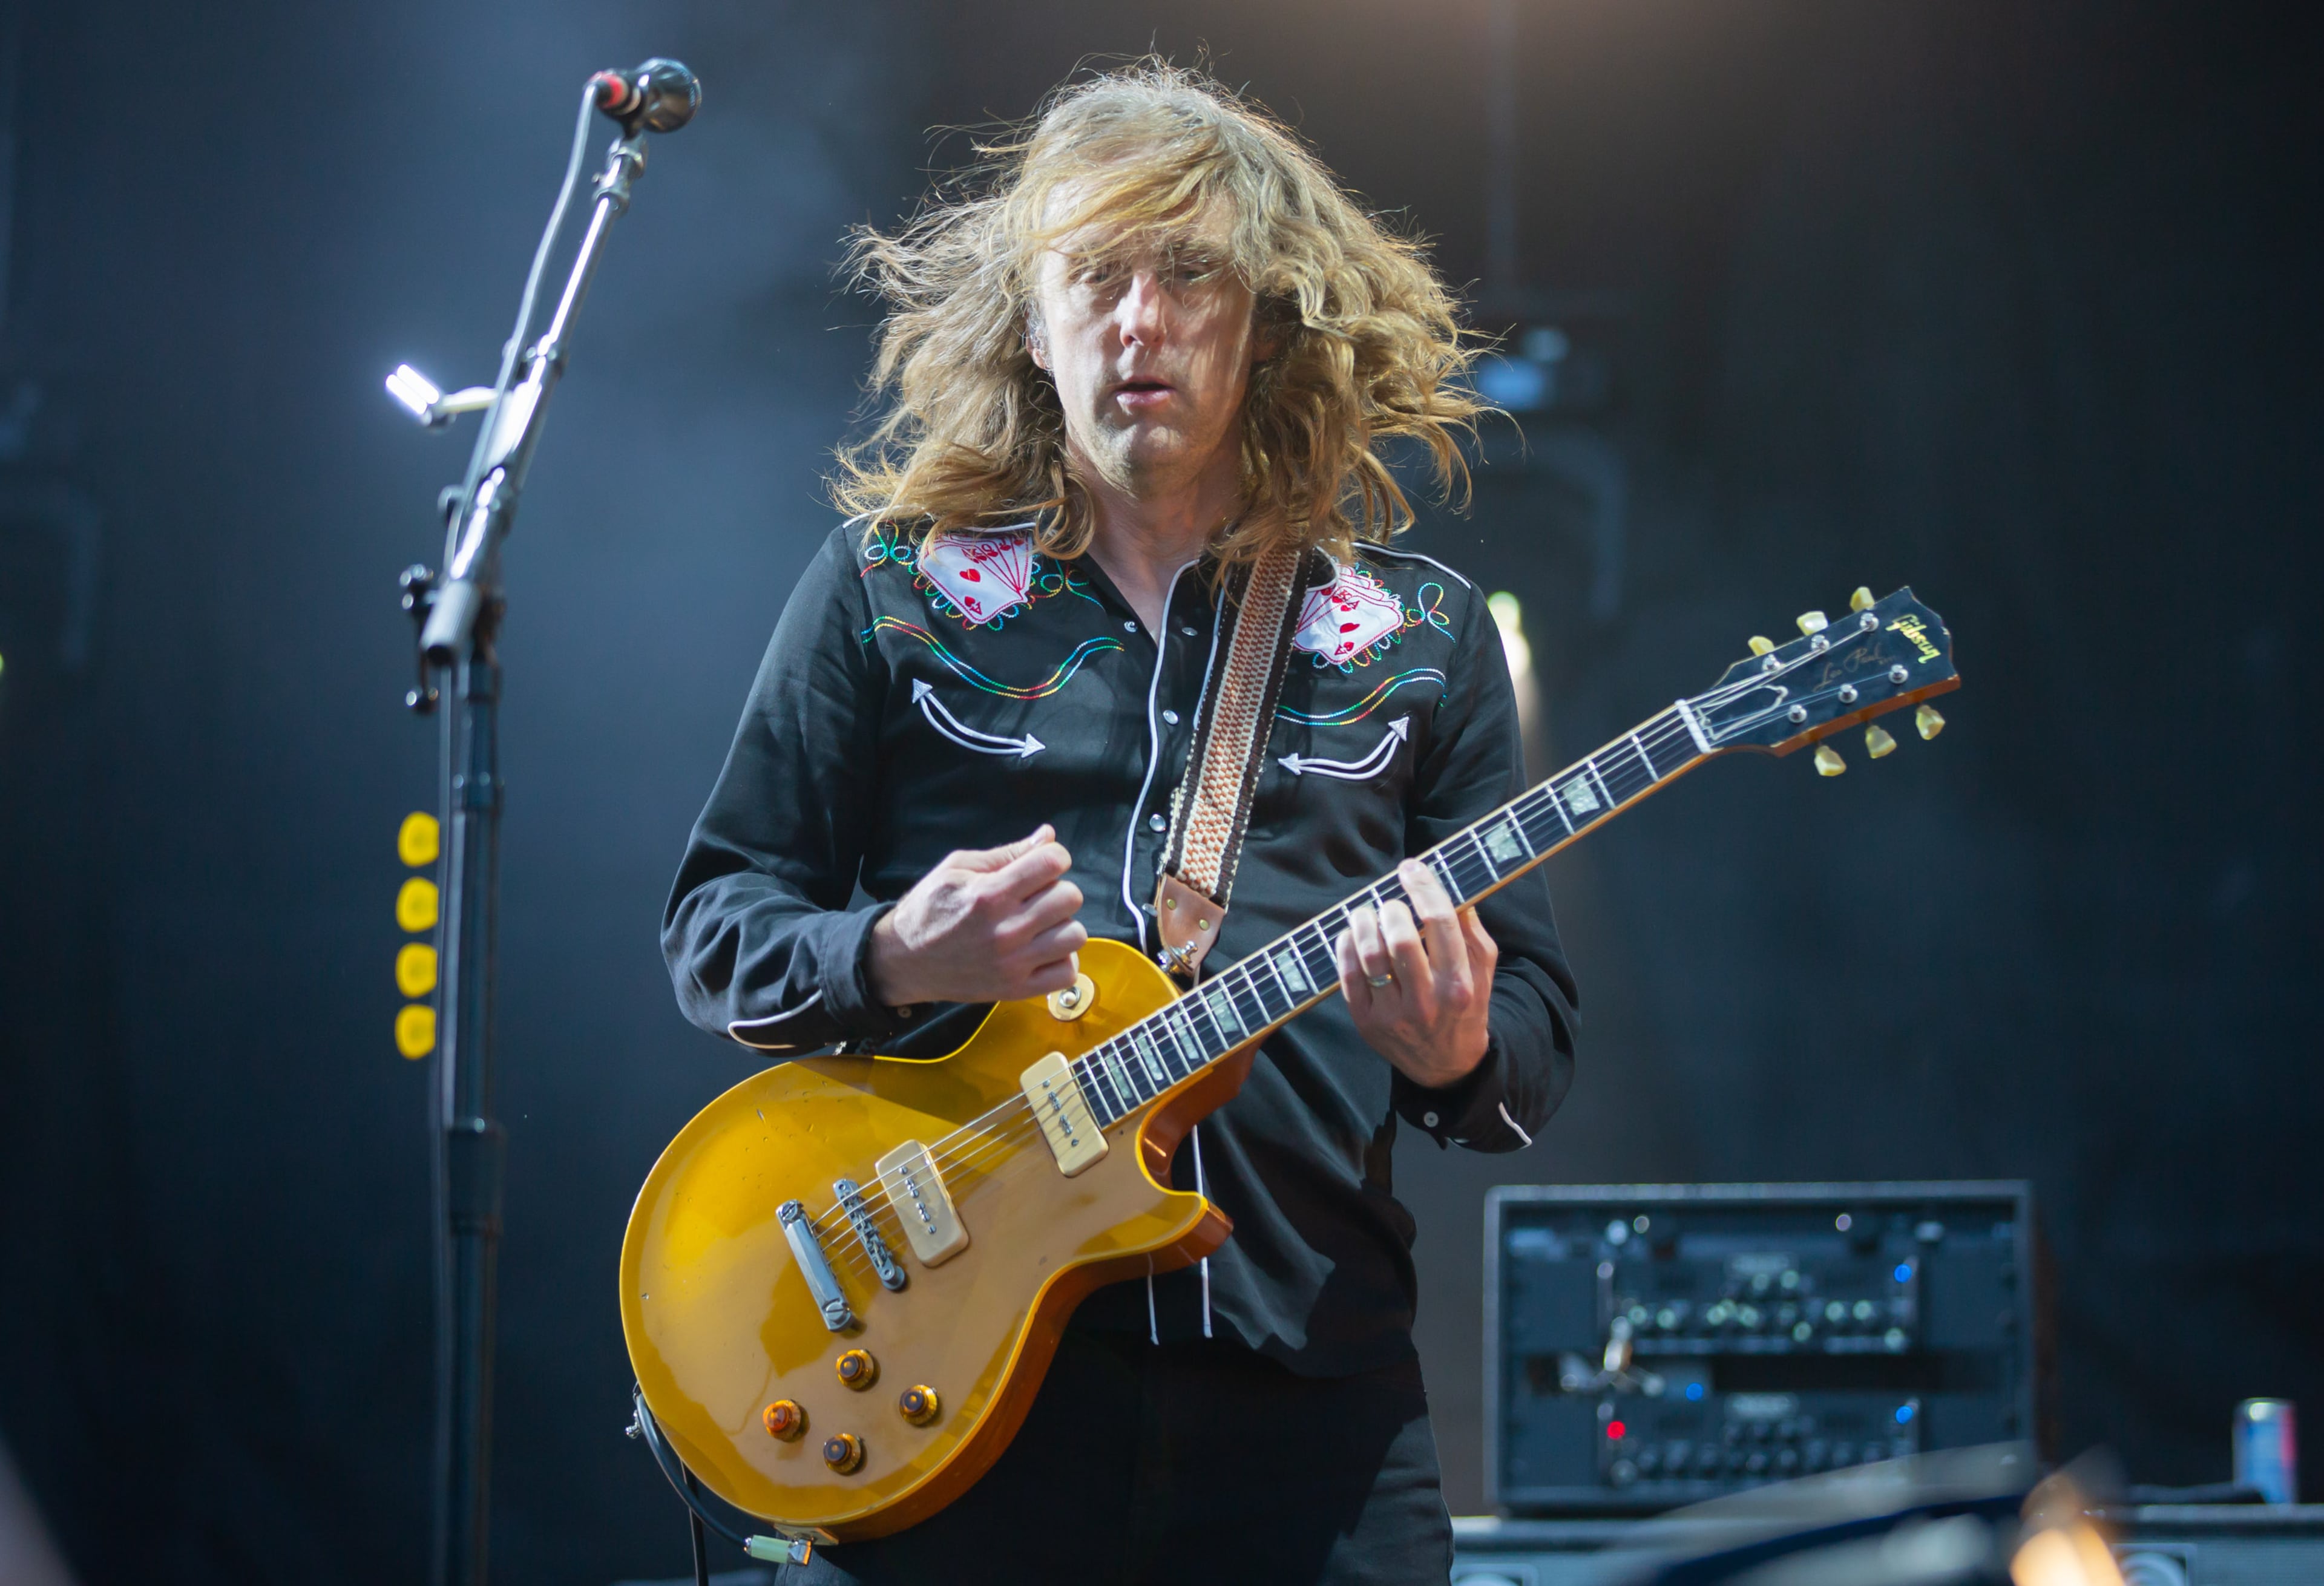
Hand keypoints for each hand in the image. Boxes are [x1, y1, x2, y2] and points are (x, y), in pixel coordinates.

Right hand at [867, 824, 1086, 1007]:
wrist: (904, 961)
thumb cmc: (929, 909)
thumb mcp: (957, 869)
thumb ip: (1006, 853)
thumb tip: (1048, 835)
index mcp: (990, 894)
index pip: (1052, 862)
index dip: (1053, 857)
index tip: (1041, 866)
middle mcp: (1005, 930)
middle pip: (1070, 897)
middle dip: (1057, 889)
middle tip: (1036, 897)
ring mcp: (1013, 963)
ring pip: (1074, 935)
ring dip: (1061, 925)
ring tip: (1040, 925)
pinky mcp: (1015, 989)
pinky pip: (1066, 973)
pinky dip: (1061, 960)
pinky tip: (1043, 950)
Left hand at [1335, 858, 1496, 1088]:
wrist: (1446, 1065)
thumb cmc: (1464, 1006)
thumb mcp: (1482, 972)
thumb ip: (1472, 931)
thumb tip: (1450, 887)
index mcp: (1459, 984)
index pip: (1440, 922)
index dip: (1423, 886)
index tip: (1411, 868)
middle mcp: (1427, 1001)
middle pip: (1400, 938)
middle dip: (1392, 908)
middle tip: (1391, 902)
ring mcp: (1392, 1014)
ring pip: (1369, 955)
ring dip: (1363, 923)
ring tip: (1366, 912)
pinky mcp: (1365, 1022)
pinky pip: (1347, 975)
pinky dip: (1345, 946)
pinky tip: (1352, 934)